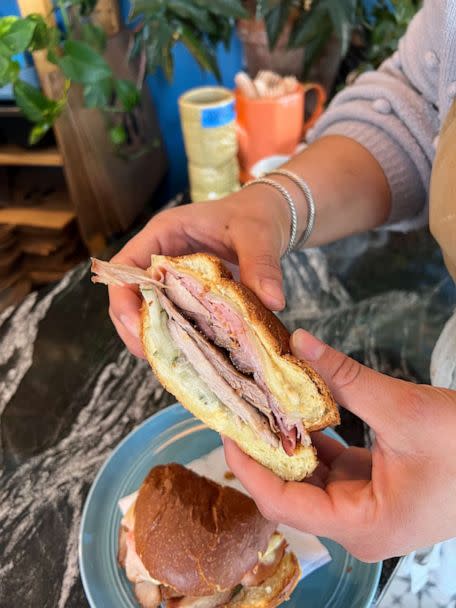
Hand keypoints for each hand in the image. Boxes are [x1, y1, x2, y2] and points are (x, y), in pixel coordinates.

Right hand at [108, 186, 290, 356]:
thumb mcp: (258, 236)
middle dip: (136, 327)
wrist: (268, 215)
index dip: (123, 298)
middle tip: (154, 355)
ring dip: (155, 336)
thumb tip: (273, 301)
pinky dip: (177, 336)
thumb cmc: (256, 215)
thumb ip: (262, 265)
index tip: (138, 327)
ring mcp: (171, 276)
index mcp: (164, 233)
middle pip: (129, 295)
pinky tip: (192, 354)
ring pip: (147, 310)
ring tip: (172, 361)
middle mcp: (160, 256)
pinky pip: (172, 317)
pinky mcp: (186, 293)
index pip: (125, 266)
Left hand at [224, 329, 455, 561]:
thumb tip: (300, 343)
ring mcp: (364, 509)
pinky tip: (297, 413)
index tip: (227, 429)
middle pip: (291, 492)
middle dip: (264, 450)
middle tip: (240, 410)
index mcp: (361, 525)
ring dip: (287, 443)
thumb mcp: (402, 410)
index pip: (282, 503)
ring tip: (261, 406)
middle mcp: (357, 526)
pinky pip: (331, 469)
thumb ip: (345, 378)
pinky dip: (313, 443)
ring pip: (309, 479)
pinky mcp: (372, 489)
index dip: (248, 466)